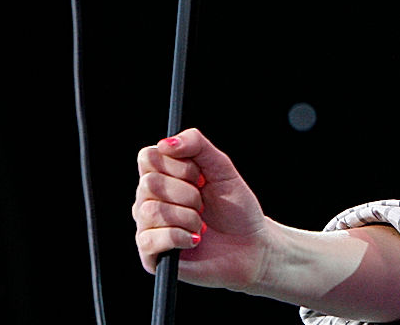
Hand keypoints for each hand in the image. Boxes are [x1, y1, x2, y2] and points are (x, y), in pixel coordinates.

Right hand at [132, 127, 269, 290]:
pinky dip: (180, 237)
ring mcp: (147, 229)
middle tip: (203, 204)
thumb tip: (166, 142)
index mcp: (163, 177)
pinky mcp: (151, 257)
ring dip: (187, 217)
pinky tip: (194, 240)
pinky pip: (150, 239)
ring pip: (151, 211)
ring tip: (200, 224)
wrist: (252, 245)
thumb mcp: (221, 168)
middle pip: (149, 183)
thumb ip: (197, 145)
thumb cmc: (236, 208)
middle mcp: (148, 201)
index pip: (148, 157)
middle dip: (188, 193)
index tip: (199, 176)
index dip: (178, 165)